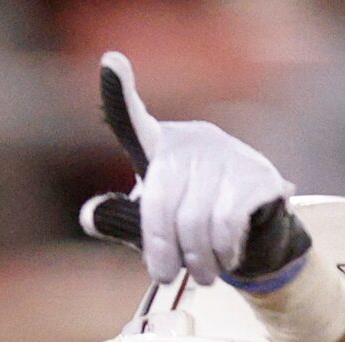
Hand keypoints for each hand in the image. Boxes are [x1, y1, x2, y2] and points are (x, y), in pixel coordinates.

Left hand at [79, 52, 298, 286]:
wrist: (254, 231)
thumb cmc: (190, 224)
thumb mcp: (150, 226)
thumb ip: (120, 221)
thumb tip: (88, 216)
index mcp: (157, 149)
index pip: (132, 120)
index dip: (119, 93)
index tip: (111, 63)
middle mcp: (191, 142)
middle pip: (162, 204)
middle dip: (164, 251)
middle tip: (168, 275)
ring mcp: (227, 155)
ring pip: (196, 220)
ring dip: (197, 260)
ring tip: (202, 273)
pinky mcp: (256, 176)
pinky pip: (227, 223)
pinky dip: (222, 251)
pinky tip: (226, 257)